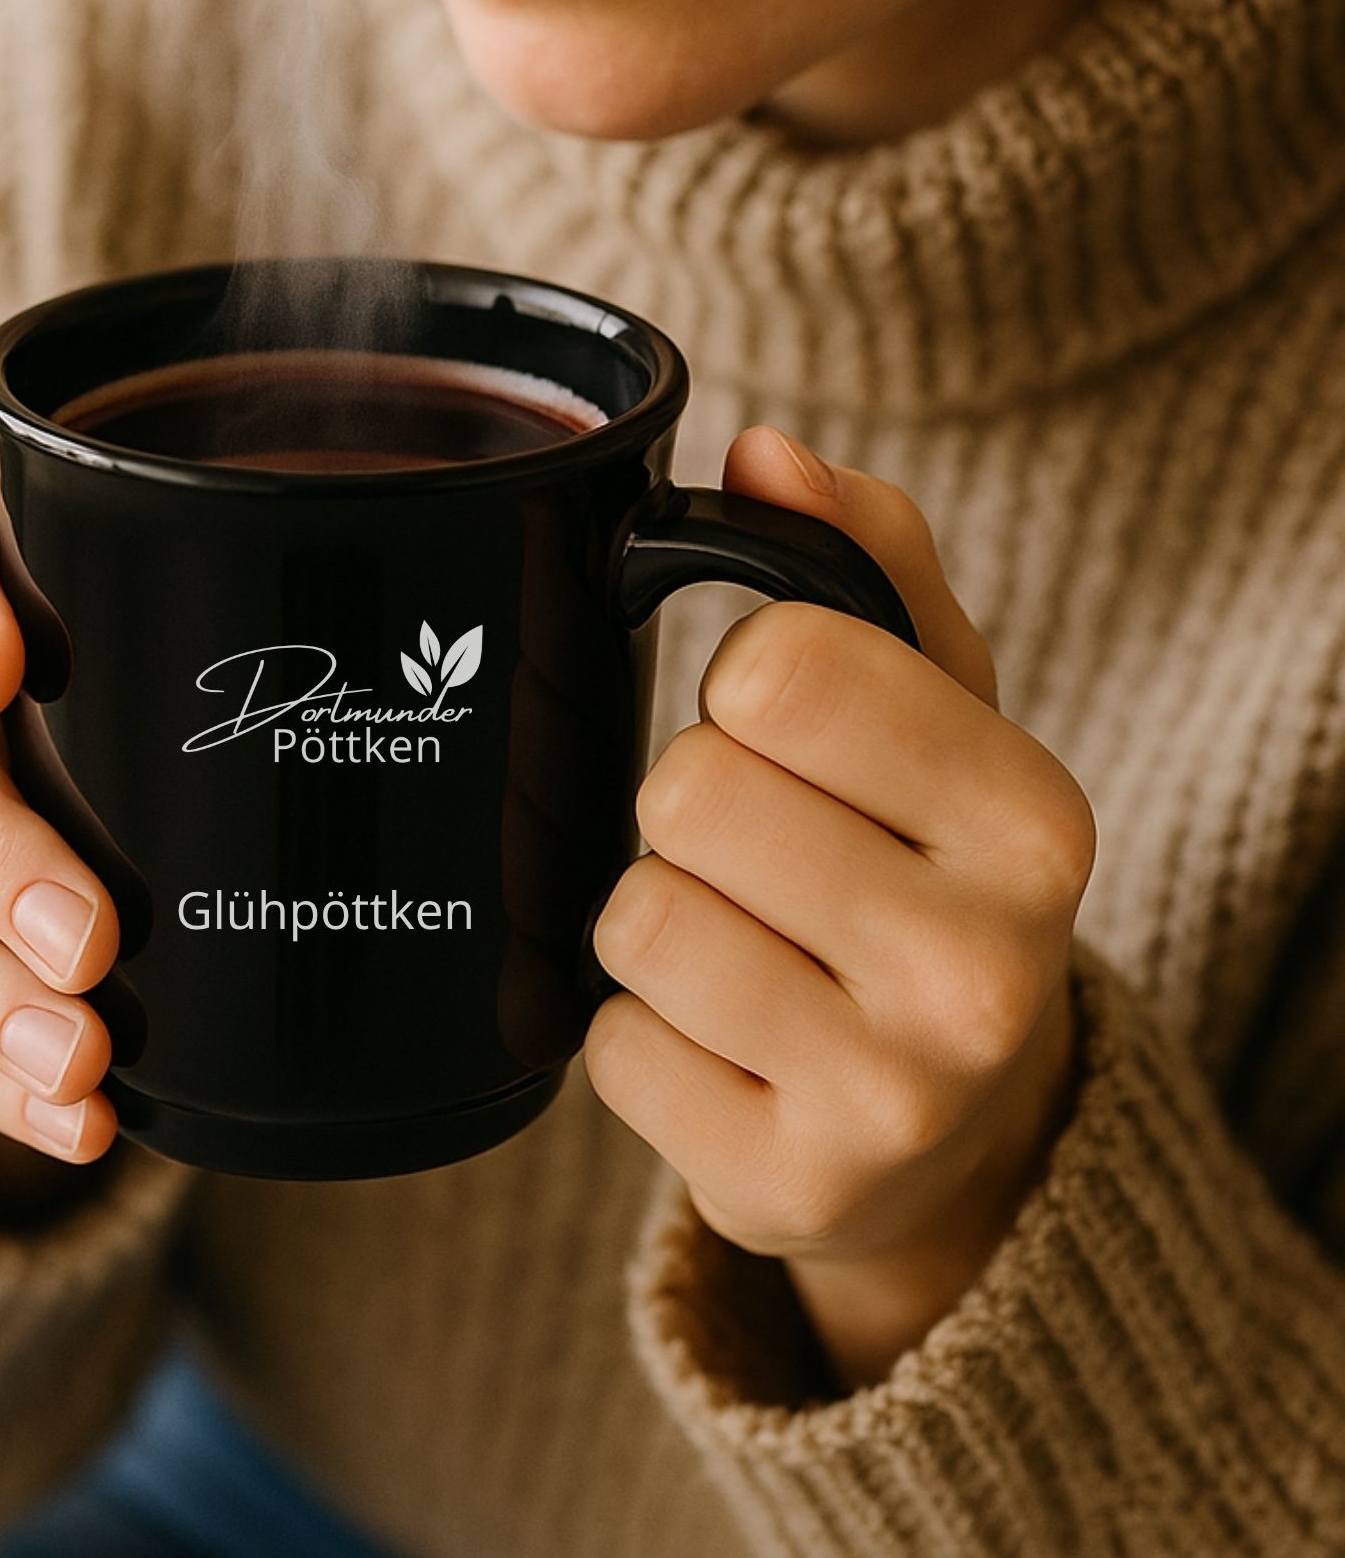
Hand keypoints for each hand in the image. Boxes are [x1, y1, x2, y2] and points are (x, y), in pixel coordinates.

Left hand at [585, 426, 1094, 1388]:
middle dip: (697, 805)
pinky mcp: (789, 1188)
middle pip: (688, 791)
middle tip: (764, 853)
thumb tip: (761, 453)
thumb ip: (864, 562)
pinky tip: (727, 1042)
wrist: (957, 1123)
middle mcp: (982, 970)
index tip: (791, 728)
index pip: (781, 670)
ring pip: (634, 918)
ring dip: (660, 918)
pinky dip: (641, 1033)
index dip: (752, 685)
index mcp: (1032, 820)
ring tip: (747, 945)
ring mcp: (889, 1100)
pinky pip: (609, 1049)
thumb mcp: (939, 709)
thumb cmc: (926, 871)